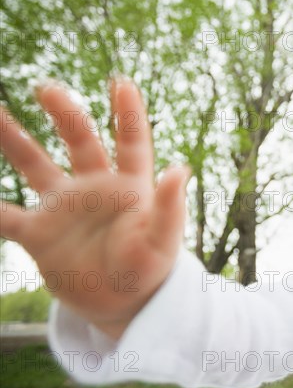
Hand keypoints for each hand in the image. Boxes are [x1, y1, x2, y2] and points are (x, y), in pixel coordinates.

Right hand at [0, 79, 189, 339]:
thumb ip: (169, 207)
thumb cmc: (149, 269)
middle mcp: (95, 189)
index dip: (128, 113)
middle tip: (47, 88)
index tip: (121, 83)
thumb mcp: (162, 240)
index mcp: (130, 186)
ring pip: (36, 166)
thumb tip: (180, 169)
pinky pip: (4, 218)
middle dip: (66, 113)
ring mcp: (64, 209)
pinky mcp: (40, 235)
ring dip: (16, 140)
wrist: (123, 304)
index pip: (131, 142)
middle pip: (80, 141)